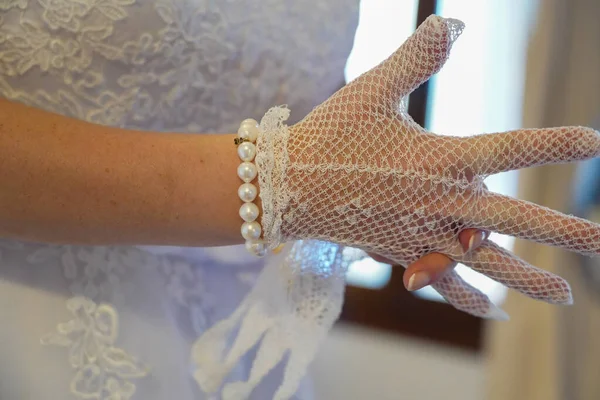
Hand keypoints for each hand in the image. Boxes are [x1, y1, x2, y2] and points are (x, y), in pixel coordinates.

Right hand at [257, 15, 599, 317]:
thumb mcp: (371, 88)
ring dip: (526, 280)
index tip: (593, 143)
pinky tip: (493, 313)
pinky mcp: (402, 253)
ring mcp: (421, 236)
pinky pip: (442, 282)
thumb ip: (417, 57)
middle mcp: (437, 204)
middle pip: (511, 223)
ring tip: (564, 298)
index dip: (553, 144)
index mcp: (437, 160)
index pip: (508, 149)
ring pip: (483, 265)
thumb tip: (455, 22)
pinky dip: (468, 298)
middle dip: (562, 233)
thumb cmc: (330, 135)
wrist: (288, 186)